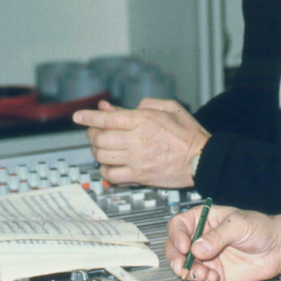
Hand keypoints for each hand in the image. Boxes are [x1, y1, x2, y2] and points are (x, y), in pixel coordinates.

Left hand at [72, 98, 209, 187]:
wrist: (202, 160)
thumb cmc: (189, 134)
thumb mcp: (170, 107)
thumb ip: (143, 104)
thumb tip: (116, 108)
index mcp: (143, 119)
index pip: (106, 118)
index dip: (88, 117)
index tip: (78, 117)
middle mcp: (136, 139)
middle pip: (99, 138)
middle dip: (92, 134)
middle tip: (95, 132)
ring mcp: (136, 159)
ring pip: (101, 156)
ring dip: (97, 151)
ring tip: (102, 148)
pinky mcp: (139, 176)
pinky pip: (111, 175)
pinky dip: (105, 170)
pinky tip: (109, 165)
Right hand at [164, 204, 280, 280]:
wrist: (278, 249)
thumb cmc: (260, 228)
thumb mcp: (238, 225)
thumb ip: (218, 236)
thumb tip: (197, 248)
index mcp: (202, 220)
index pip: (178, 225)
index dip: (176, 235)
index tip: (184, 246)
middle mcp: (200, 239)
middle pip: (175, 248)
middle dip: (175, 258)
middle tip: (182, 265)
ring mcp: (206, 258)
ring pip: (185, 266)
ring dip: (189, 272)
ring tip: (202, 273)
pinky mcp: (214, 274)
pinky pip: (201, 279)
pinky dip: (203, 280)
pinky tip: (213, 277)